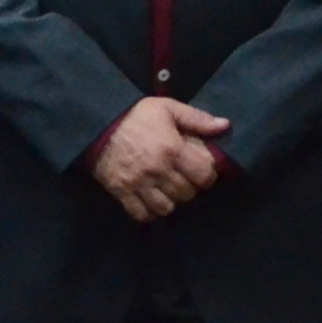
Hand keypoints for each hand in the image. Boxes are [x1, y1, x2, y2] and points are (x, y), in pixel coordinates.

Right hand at [93, 96, 231, 221]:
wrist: (96, 123)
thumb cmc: (135, 115)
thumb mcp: (168, 108)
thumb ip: (197, 118)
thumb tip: (225, 126)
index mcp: (173, 149)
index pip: (204, 175)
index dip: (208, 175)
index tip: (203, 171)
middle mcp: (158, 170)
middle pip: (187, 194)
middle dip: (190, 188)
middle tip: (185, 179)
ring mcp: (139, 184)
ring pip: (167, 207)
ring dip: (171, 201)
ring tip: (168, 191)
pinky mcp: (122, 192)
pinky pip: (142, 214)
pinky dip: (150, 212)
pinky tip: (151, 201)